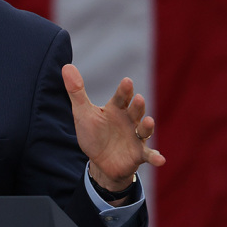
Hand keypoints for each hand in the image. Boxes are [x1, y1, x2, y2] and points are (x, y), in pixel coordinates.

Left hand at [62, 64, 165, 194]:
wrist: (100, 160)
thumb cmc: (93, 133)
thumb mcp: (82, 113)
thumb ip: (76, 91)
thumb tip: (66, 66)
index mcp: (116, 109)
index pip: (121, 97)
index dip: (124, 90)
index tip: (127, 81)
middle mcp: (129, 121)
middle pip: (135, 111)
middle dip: (137, 105)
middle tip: (138, 98)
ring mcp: (136, 137)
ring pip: (144, 130)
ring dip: (147, 126)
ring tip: (149, 121)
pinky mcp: (139, 154)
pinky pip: (149, 155)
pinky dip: (155, 157)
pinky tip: (160, 160)